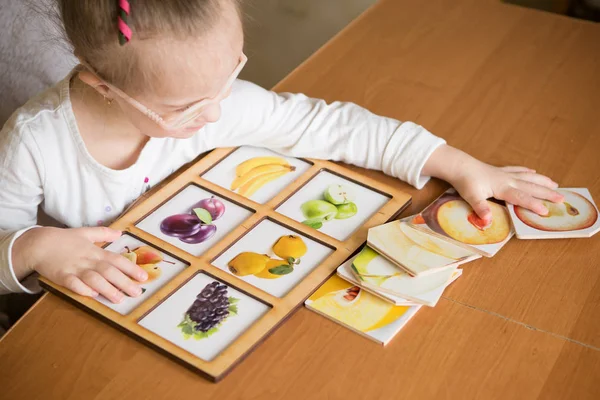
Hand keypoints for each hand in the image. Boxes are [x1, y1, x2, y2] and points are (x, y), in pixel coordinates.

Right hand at [13, 227, 147, 302]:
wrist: (39, 243)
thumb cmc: (63, 239)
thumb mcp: (85, 232)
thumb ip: (103, 233)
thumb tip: (119, 233)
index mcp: (95, 252)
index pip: (117, 260)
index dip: (131, 269)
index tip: (143, 277)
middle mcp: (88, 261)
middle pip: (109, 272)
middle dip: (124, 283)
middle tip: (137, 292)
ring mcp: (75, 269)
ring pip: (94, 279)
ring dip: (107, 289)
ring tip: (118, 299)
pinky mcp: (61, 276)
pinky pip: (73, 284)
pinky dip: (82, 289)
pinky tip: (92, 294)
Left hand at [423, 145, 563, 221]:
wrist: (459, 165)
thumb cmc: (465, 182)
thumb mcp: (471, 197)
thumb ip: (481, 208)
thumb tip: (487, 221)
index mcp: (502, 188)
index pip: (521, 198)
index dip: (534, 204)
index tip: (546, 211)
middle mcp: (507, 180)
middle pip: (530, 187)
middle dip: (546, 193)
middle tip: (562, 198)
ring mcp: (505, 174)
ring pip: (528, 177)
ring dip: (542, 181)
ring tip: (555, 185)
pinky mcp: (500, 170)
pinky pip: (518, 170)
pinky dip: (527, 172)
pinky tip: (533, 172)